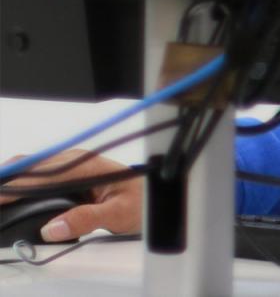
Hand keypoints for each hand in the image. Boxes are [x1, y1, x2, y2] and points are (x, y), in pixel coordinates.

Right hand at [0, 150, 143, 241]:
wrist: (156, 193)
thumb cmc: (142, 200)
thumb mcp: (119, 214)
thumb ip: (87, 219)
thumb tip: (53, 227)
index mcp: (85, 166)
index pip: (40, 175)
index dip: (13, 188)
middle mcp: (75, 159)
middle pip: (29, 167)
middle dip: (7, 181)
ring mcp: (70, 162)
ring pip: (30, 167)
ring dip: (12, 180)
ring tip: (1, 199)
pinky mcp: (68, 170)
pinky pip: (37, 172)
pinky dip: (20, 180)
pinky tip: (11, 193)